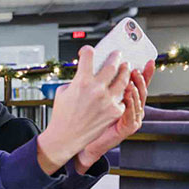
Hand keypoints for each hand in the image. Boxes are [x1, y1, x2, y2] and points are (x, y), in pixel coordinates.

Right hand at [37, 46, 128, 173]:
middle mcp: (96, 88)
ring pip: (123, 79)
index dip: (88, 50)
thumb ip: (76, 81)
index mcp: (81, 81)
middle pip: (112, 65)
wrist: (65, 137)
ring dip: (125, 71)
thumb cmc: (62, 116)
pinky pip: (122, 98)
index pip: (88, 56)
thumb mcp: (63, 92)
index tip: (88, 51)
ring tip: (126, 68)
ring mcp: (108, 100)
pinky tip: (123, 91)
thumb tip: (87, 75)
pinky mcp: (115, 111)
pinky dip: (122, 94)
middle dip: (115, 57)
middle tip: (118, 54)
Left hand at [75, 60, 154, 172]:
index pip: (138, 83)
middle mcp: (133, 107)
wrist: (85, 142)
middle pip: (142, 88)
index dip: (144, 72)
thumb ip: (97, 83)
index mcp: (126, 99)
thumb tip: (92, 62)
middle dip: (140, 77)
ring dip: (136, 88)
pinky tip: (128, 95)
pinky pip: (132, 114)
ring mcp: (133, 117)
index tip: (146, 60)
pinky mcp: (129, 127)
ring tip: (131, 80)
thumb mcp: (94, 97)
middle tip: (134, 68)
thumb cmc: (87, 119)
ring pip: (139, 100)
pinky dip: (131, 104)